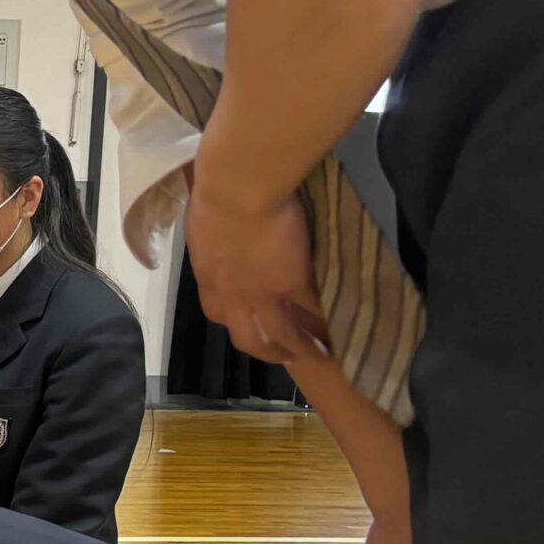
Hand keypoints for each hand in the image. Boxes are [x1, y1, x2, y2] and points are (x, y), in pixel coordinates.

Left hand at [185, 181, 331, 365]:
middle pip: (247, 337)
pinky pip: (311, 308)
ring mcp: (262, 292)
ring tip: (320, 353)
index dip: (234, 321)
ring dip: (300, 347)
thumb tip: (218, 234)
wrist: (237, 188)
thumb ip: (214, 239)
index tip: (247, 324)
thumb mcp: (205, 222)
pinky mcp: (291, 282)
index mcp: (209, 277)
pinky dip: (324, 319)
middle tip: (285, 355)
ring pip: (281, 333)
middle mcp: (232, 294)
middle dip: (266, 350)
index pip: (217, 312)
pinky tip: (338, 324)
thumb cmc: (213, 192)